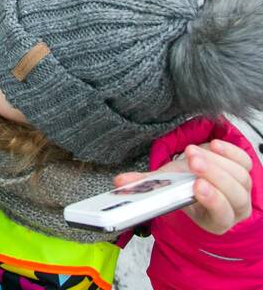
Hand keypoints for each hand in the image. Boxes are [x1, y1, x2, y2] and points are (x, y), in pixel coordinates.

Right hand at [115, 140, 252, 234]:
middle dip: (213, 174)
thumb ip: (144, 187)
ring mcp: (243, 189)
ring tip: (192, 151)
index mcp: (215, 220)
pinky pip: (244, 161)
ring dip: (216, 161)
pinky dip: (230, 151)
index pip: (222, 214)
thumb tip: (120, 182)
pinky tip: (213, 145)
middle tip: (192, 160)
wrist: (194, 178)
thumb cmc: (181, 187)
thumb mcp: (163, 189)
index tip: (196, 186)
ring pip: (240, 176)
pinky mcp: (245, 170)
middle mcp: (235, 207)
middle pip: (234, 193)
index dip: (213, 201)